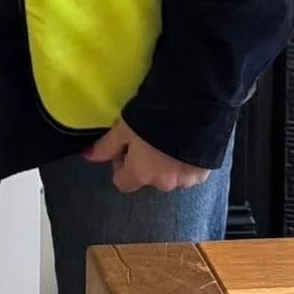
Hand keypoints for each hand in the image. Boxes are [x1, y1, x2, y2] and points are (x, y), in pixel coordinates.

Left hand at [84, 119, 213, 194]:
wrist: (195, 109)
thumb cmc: (152, 117)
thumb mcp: (124, 127)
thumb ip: (106, 146)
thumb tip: (87, 156)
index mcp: (141, 175)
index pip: (122, 183)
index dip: (120, 165)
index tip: (125, 148)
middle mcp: (164, 184)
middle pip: (148, 179)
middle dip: (146, 163)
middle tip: (147, 139)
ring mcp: (187, 180)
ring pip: (171, 176)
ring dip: (167, 163)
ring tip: (168, 138)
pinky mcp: (205, 172)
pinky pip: (190, 171)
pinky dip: (186, 161)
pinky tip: (186, 141)